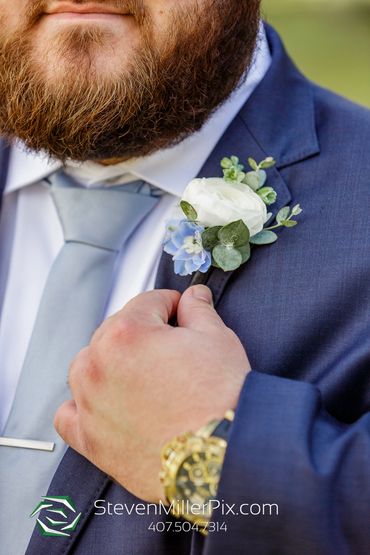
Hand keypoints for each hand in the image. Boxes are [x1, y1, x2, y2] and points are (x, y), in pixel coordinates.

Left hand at [55, 285, 250, 501]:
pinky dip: (83, 404)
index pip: (147, 302)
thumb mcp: (217, 338)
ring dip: (110, 362)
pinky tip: (105, 402)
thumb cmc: (221, 400)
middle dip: (144, 332)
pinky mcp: (90, 439)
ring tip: (142, 373)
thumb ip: (198, 310)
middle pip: (116, 331)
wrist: (225, 456)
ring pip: (87, 366)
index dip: (170, 304)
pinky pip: (69, 414)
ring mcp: (90, 403)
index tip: (179, 311)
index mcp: (127, 333)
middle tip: (171, 347)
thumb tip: (194, 297)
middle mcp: (99, 364)